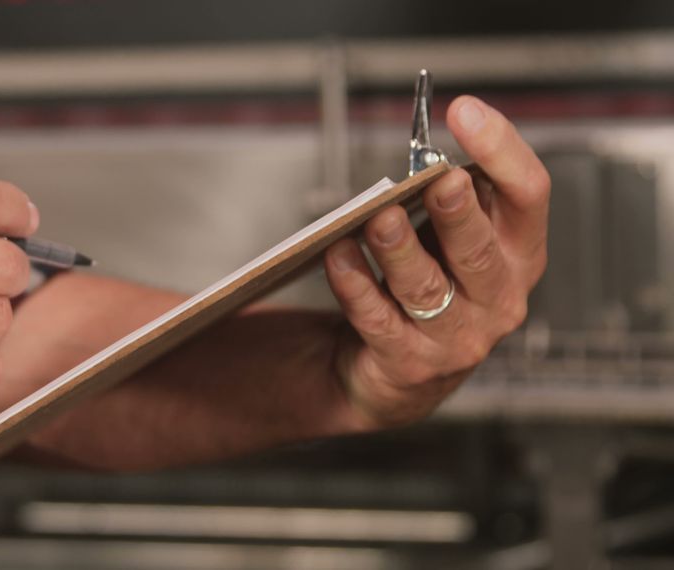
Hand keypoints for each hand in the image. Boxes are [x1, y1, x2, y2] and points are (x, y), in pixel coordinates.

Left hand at [325, 96, 548, 427]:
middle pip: (480, 250)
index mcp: (519, 253)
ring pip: (426, 289)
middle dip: (458, 213)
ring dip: (399, 250)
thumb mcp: (456, 240)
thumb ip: (454, 199)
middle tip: (440, 180)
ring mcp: (458, 337)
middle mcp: (499, 297)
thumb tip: (428, 153)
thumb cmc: (432, 288)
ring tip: (377, 219)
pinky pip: (378, 320)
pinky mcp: (411, 363)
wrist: (402, 373)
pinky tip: (337, 256)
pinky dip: (354, 285)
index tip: (465, 111)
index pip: (528, 195)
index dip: (501, 149)